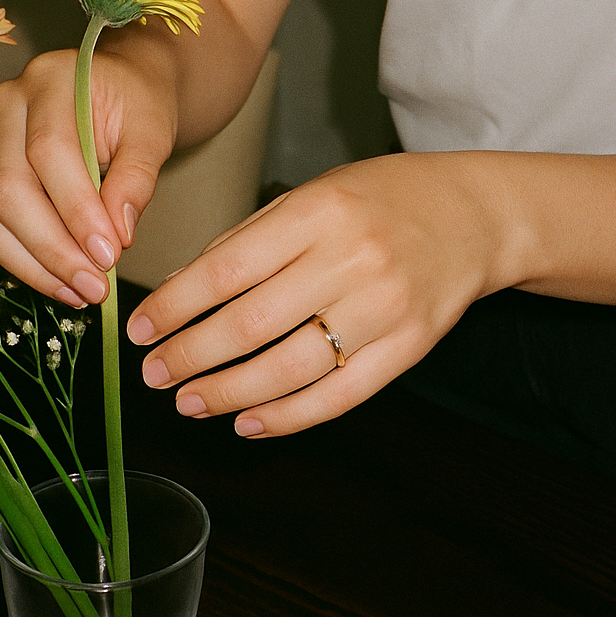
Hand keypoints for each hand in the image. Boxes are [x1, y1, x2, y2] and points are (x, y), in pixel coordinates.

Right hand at [0, 44, 179, 307]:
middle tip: (95, 285)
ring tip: (79, 292)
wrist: (121, 89)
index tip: (110, 254)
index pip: (50, 151)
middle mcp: (6, 104)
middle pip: (9, 187)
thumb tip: (118, 234)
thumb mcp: (153, 132)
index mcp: (50, 79)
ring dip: (32, 262)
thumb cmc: (138, 105)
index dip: (77, 209)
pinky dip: (20, 258)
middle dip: (53, 246)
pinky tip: (59, 281)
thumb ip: (137, 178)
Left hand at [125, 151, 517, 436]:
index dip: (177, 304)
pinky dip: (287, 416)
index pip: (229, 267)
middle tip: (155, 372)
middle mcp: (353, 259)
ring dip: (228, 392)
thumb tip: (182, 290)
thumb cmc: (382, 200)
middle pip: (253, 323)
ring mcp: (385, 307)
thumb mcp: (313, 195)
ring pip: (290, 367)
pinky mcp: (409, 347)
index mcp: (320, 211)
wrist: (474, 216)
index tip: (141, 328)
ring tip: (188, 400)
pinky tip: (247, 420)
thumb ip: (252, 239)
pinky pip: (339, 395)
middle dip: (192, 355)